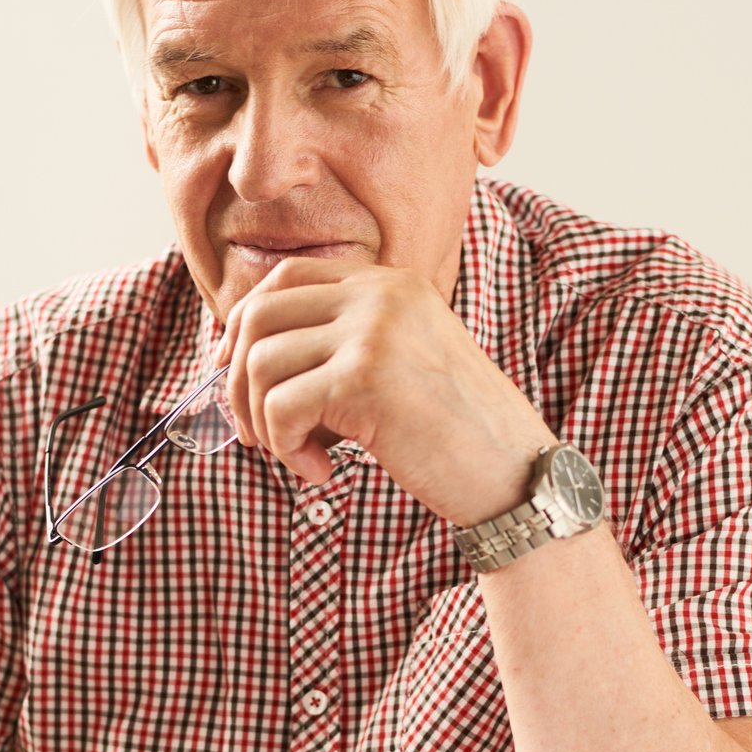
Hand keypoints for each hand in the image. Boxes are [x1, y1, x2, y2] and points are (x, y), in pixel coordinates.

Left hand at [211, 256, 554, 522]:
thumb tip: (243, 358)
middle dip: (237, 381)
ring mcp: (374, 331)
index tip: (236, 376)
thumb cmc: (455, 433)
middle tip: (255, 433)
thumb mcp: (401, 364)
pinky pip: (280, 408)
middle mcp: (380, 294)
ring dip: (262, 422)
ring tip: (300, 456)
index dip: (243, 326)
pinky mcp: (364, 377)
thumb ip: (343, 344)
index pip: (284, 278)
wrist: (515, 473)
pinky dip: (286, 449)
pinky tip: (321, 472)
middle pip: (258, 315)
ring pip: (259, 363)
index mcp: (389, 284)